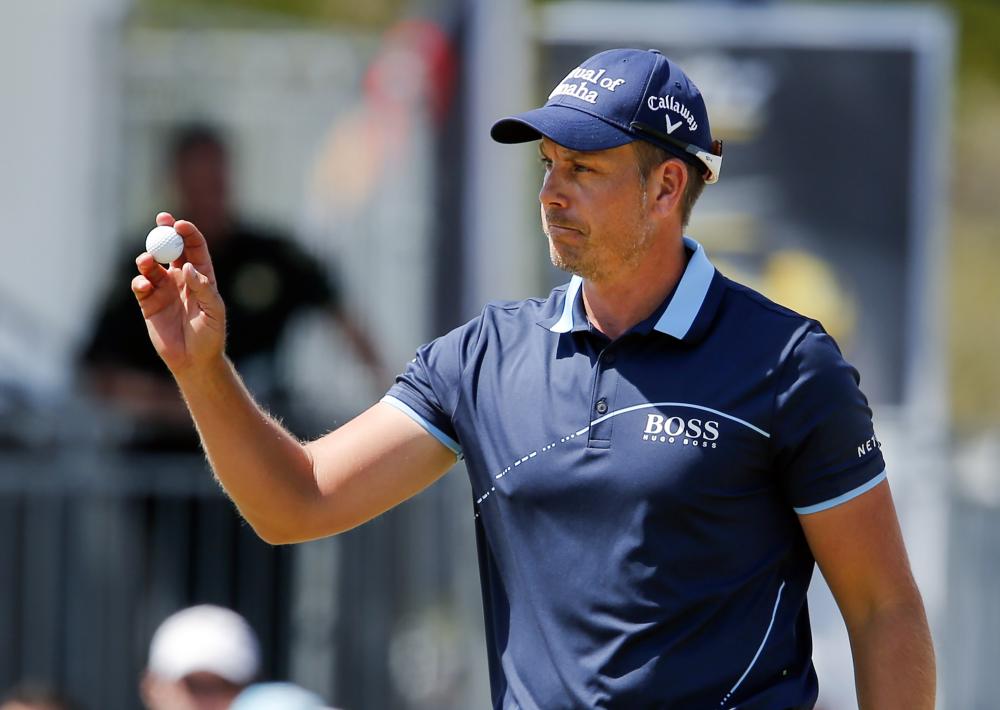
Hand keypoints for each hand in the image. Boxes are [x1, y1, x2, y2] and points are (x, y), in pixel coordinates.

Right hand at [131, 212, 225, 373]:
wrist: (194, 360)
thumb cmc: (210, 335)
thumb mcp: (214, 311)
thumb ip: (203, 289)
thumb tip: (187, 268)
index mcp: (201, 277)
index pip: (194, 248)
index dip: (188, 233)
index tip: (180, 224)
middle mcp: (181, 279)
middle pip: (171, 249)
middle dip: (165, 232)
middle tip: (160, 220)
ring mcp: (164, 289)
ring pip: (152, 265)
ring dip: (147, 258)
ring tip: (146, 261)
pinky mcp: (149, 303)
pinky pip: (140, 285)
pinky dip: (139, 281)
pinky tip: (144, 285)